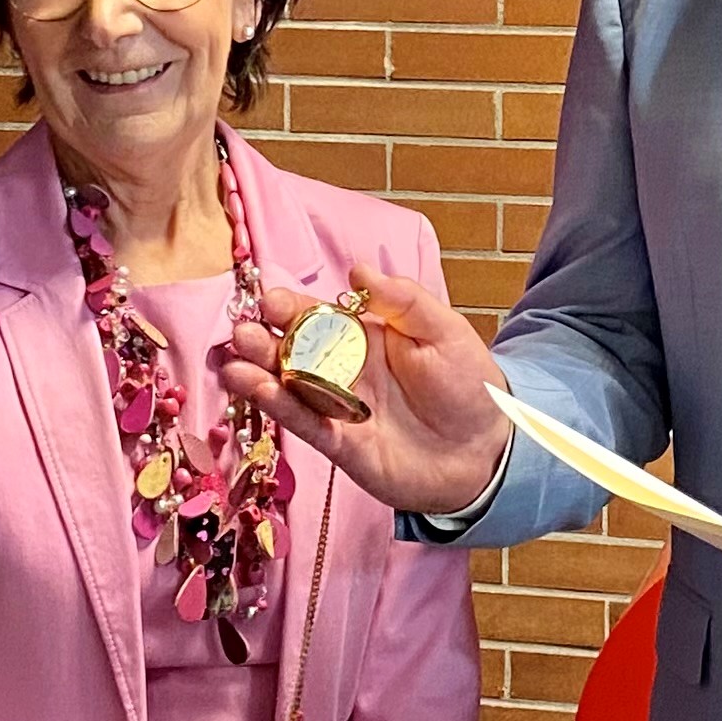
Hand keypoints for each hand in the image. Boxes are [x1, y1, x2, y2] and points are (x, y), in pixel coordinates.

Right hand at [213, 273, 509, 519]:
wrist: (488, 449)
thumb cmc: (469, 384)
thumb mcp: (443, 331)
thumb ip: (402, 301)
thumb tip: (359, 270)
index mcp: (363, 336)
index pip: (317, 316)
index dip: (291, 308)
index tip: (270, 300)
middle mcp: (343, 370)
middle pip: (292, 351)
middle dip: (264, 339)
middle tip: (241, 330)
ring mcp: (338, 408)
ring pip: (289, 387)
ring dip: (259, 374)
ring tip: (234, 360)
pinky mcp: (341, 446)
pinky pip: (305, 424)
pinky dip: (280, 407)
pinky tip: (257, 390)